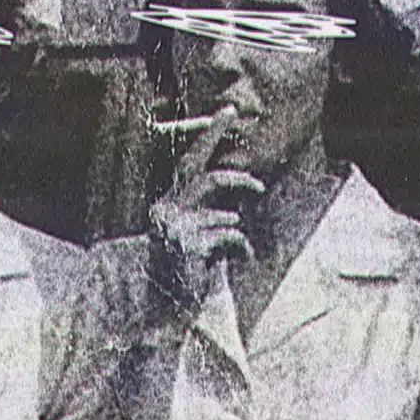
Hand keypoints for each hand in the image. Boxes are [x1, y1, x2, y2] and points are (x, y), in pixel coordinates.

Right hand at [149, 105, 264, 309]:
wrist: (161, 308)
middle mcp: (168, 211)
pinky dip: (242, 249)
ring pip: (227, 217)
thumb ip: (209, 210)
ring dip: (236, 233)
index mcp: (168, 203)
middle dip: (237, 175)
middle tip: (259, 180)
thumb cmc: (181, 268)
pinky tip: (241, 259)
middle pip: (209, 178)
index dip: (212, 134)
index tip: (230, 111)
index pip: (190, 161)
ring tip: (233, 249)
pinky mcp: (190, 248)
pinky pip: (232, 238)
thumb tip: (241, 191)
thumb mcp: (193, 233)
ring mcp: (178, 229)